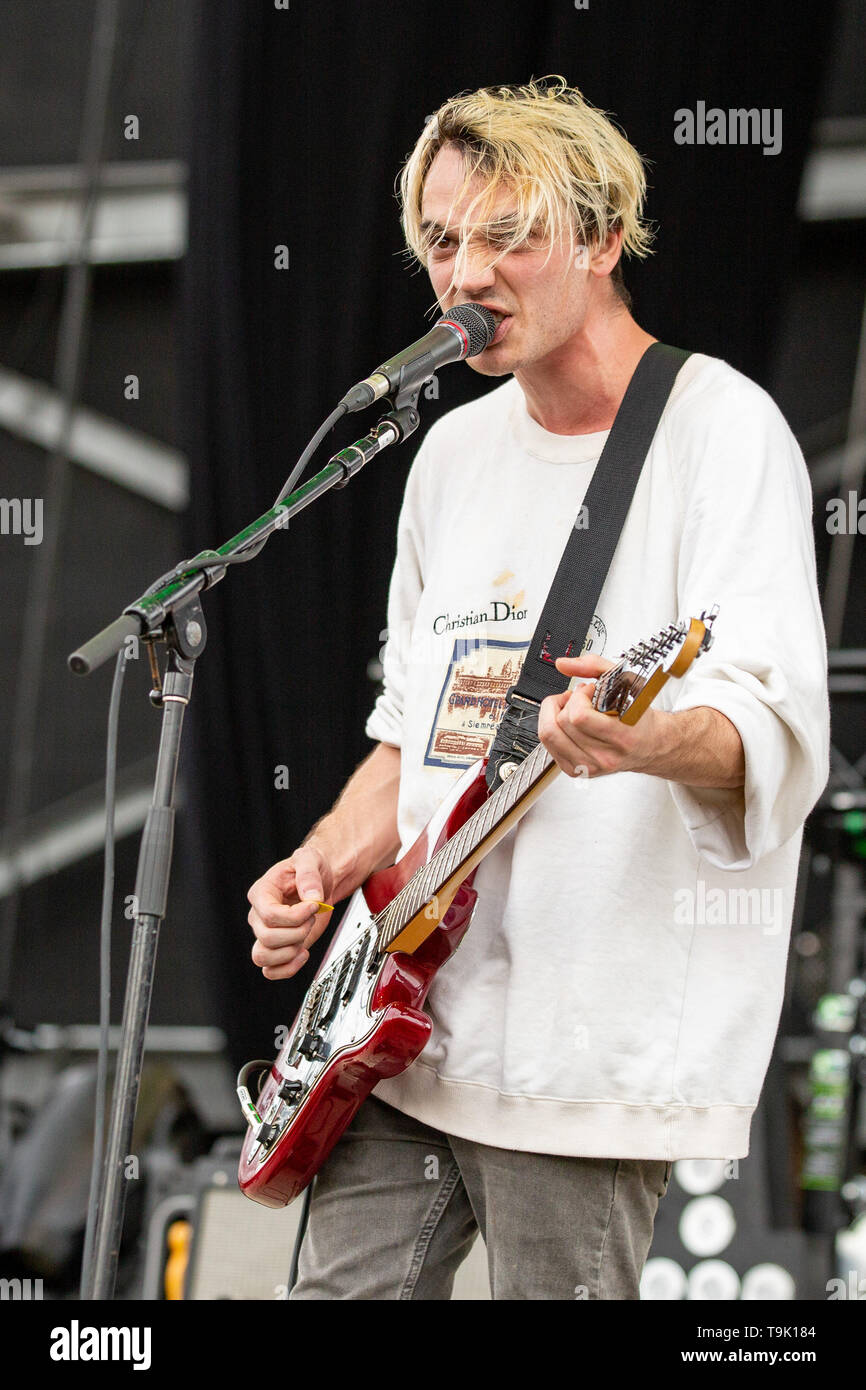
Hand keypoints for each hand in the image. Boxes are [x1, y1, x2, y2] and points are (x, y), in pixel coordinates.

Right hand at [247, 843, 335, 979]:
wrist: (318, 882)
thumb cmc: (309, 868)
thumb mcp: (310, 860)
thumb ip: (309, 875)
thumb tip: (312, 898)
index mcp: (261, 893)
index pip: (269, 915)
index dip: (295, 916)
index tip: (314, 906)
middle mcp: (259, 916)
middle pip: (267, 938)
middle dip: (298, 931)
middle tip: (312, 917)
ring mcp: (266, 933)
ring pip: (263, 958)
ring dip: (291, 951)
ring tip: (305, 934)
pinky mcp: (278, 948)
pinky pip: (271, 971)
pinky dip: (288, 968)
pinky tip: (303, 953)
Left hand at [537, 653, 664, 778]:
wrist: (650, 745)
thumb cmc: (640, 717)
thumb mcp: (627, 682)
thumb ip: (595, 666)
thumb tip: (563, 664)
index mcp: (622, 737)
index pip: (579, 717)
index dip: (578, 697)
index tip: (588, 691)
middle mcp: (605, 756)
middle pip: (561, 723)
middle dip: (566, 702)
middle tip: (579, 698)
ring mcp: (589, 767)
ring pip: (549, 735)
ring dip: (555, 714)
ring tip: (571, 708)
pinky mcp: (576, 771)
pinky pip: (549, 746)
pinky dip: (553, 728)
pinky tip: (568, 723)